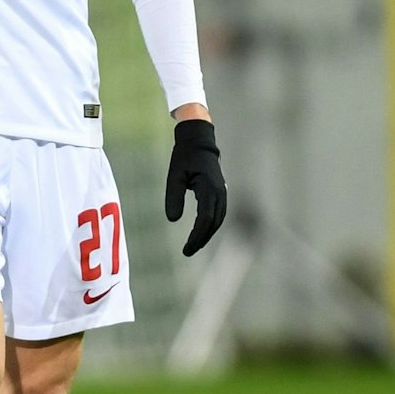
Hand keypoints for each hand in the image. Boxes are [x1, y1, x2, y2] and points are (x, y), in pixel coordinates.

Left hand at [164, 118, 226, 256]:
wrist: (199, 142)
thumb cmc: (184, 157)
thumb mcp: (174, 176)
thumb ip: (174, 197)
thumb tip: (172, 220)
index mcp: (209, 188)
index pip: (205, 219)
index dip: (196, 236)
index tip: (186, 248)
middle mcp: (219, 193)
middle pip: (213, 223)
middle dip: (201, 239)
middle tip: (188, 251)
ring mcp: (221, 193)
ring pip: (218, 220)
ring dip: (207, 234)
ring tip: (193, 246)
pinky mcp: (219, 193)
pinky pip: (218, 214)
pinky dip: (210, 226)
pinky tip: (200, 234)